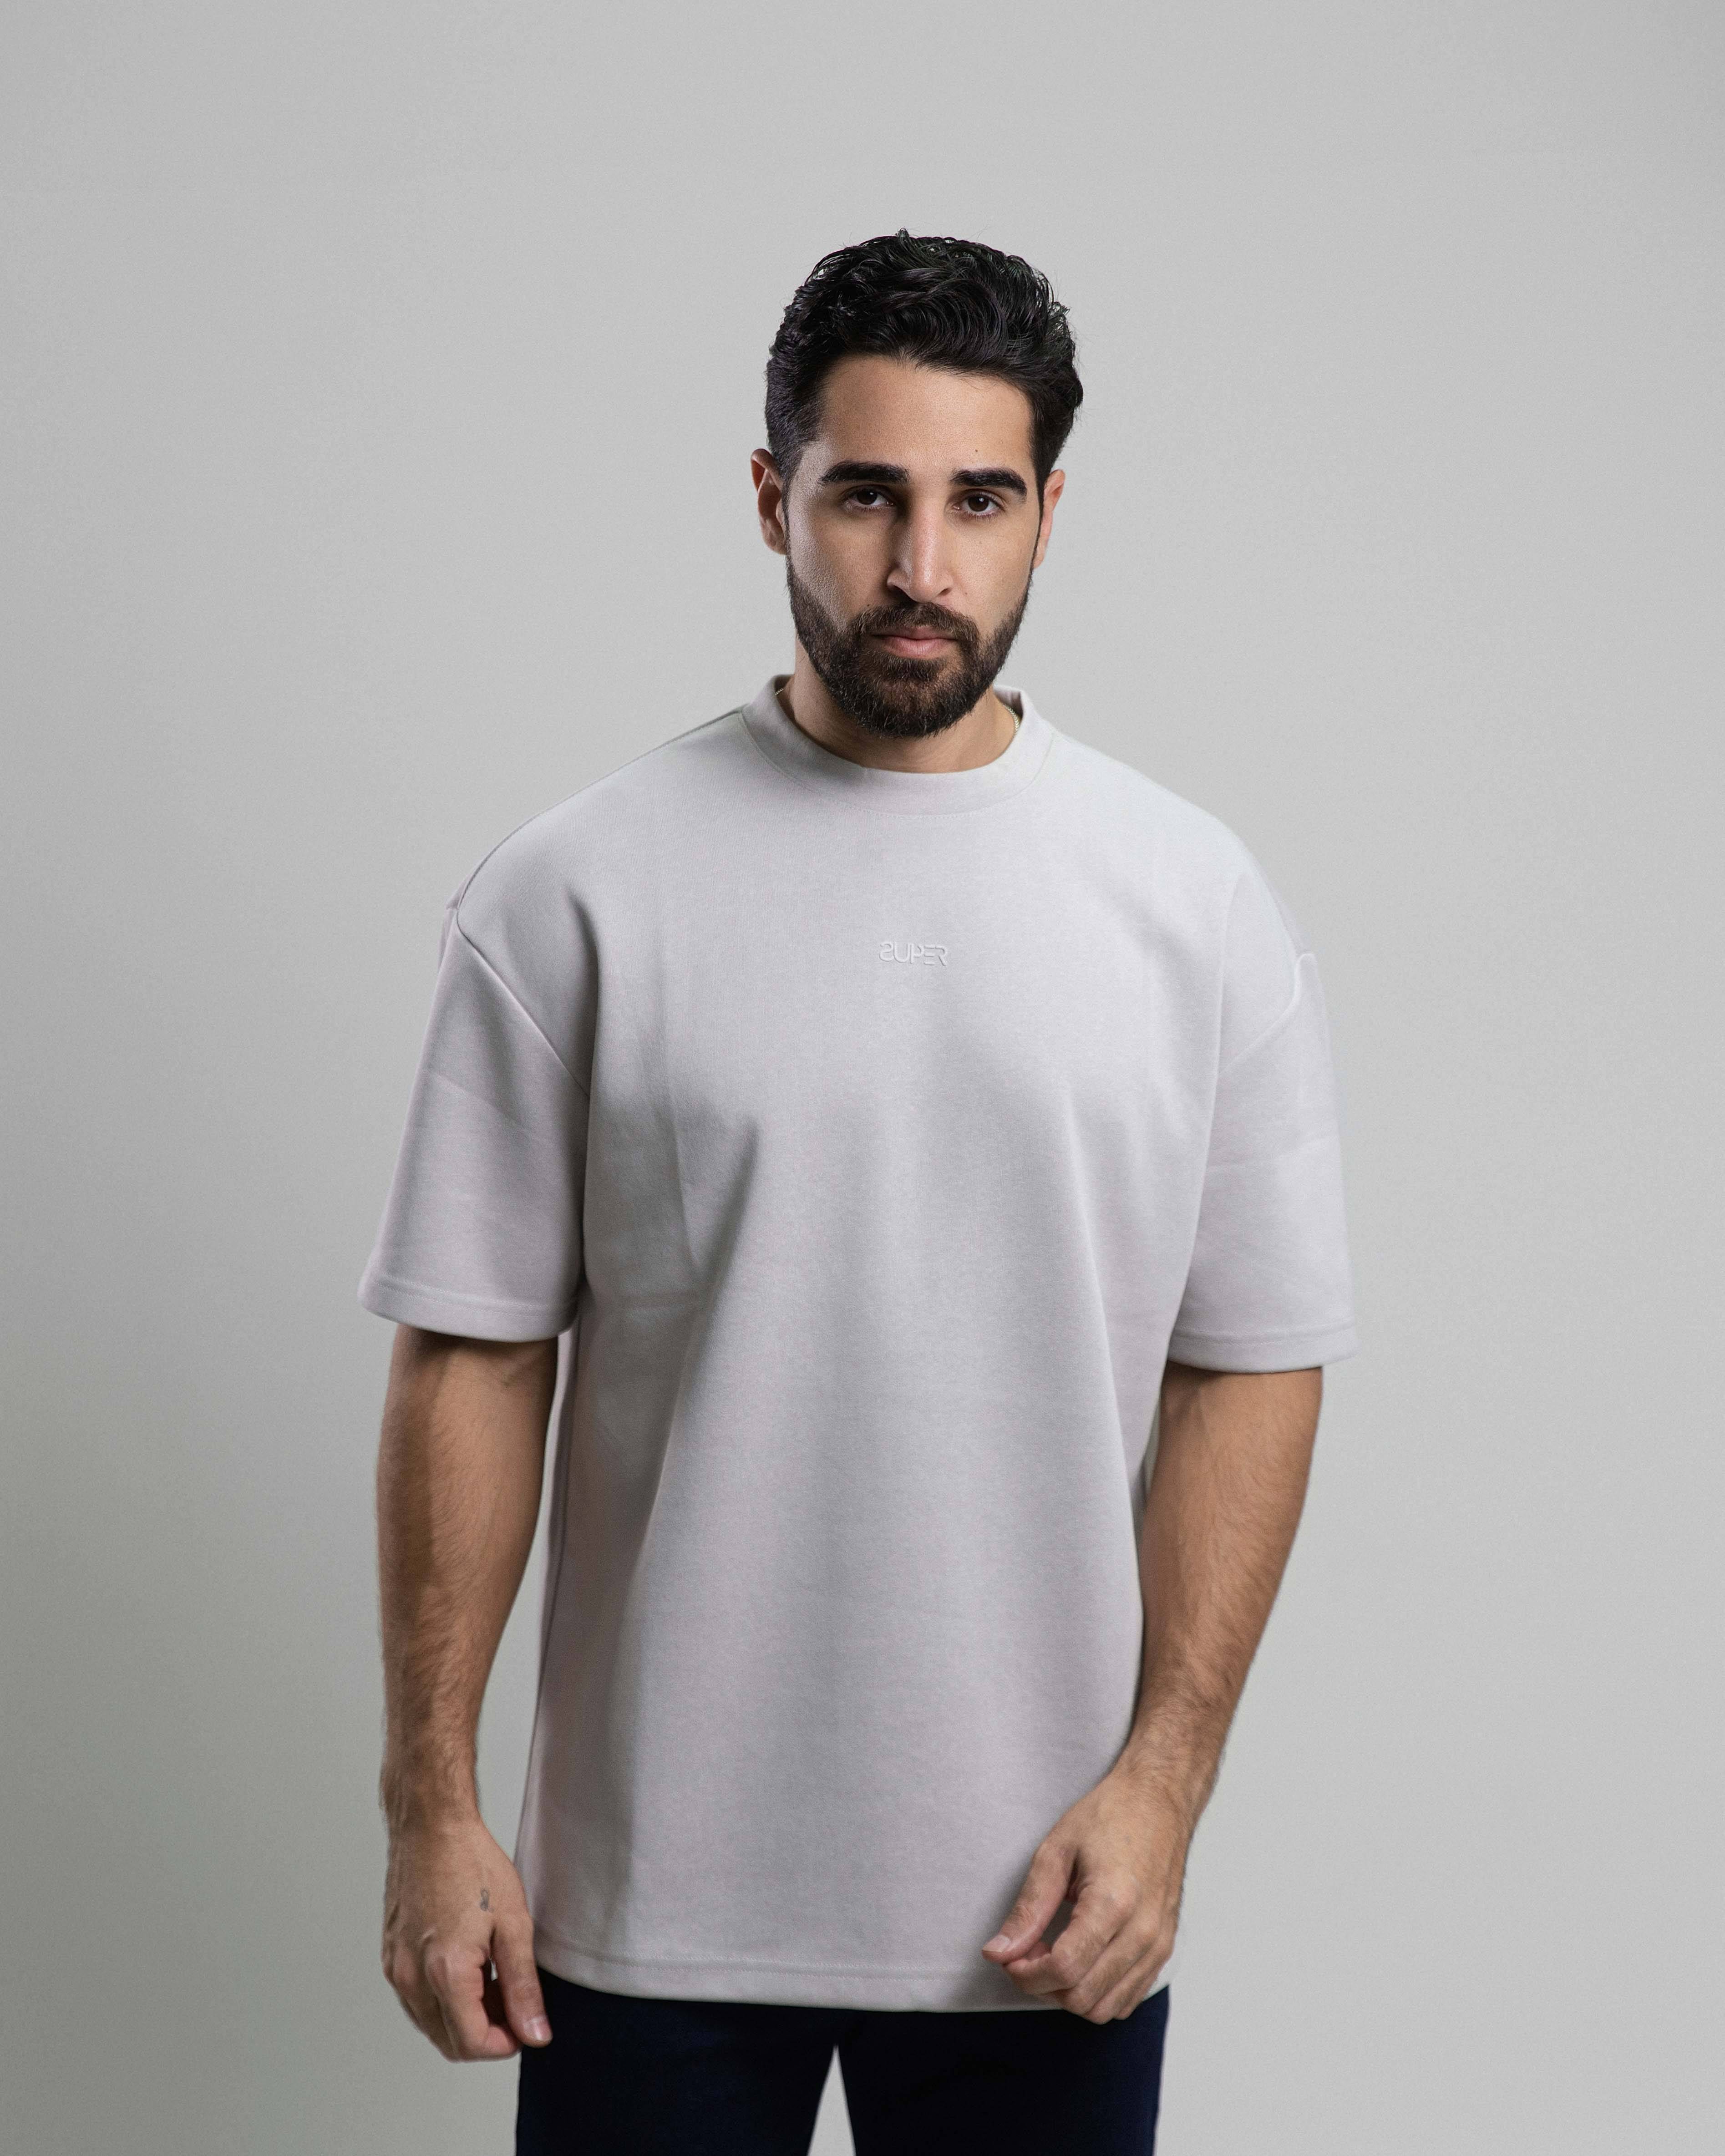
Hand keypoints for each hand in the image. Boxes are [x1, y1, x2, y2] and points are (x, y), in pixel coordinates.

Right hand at [381, 1811, 550, 2060]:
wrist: (430, 1826)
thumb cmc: (472, 1863)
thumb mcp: (514, 1923)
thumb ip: (523, 1987)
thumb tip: (535, 2033)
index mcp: (445, 1972)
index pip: (473, 2044)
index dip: (505, 2044)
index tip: (525, 2024)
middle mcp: (412, 1978)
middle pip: (449, 2042)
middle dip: (486, 2034)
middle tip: (513, 2000)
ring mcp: (396, 1968)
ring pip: (431, 2024)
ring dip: (463, 2018)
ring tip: (492, 1977)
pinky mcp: (389, 1957)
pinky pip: (416, 2000)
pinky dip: (443, 1999)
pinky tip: (467, 1965)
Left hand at [980, 1762, 1190, 2021]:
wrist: (1158, 1801)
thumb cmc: (1109, 1817)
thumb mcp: (1056, 1851)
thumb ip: (1028, 1908)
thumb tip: (998, 1953)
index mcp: (1113, 1902)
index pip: (1065, 1969)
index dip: (1026, 1974)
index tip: (1009, 1957)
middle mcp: (1142, 1932)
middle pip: (1083, 1997)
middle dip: (1043, 1984)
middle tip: (1027, 1951)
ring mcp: (1158, 1945)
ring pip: (1105, 2008)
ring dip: (1069, 1994)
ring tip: (1052, 1954)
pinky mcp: (1164, 1950)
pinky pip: (1127, 2000)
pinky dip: (1097, 1993)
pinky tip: (1080, 1960)